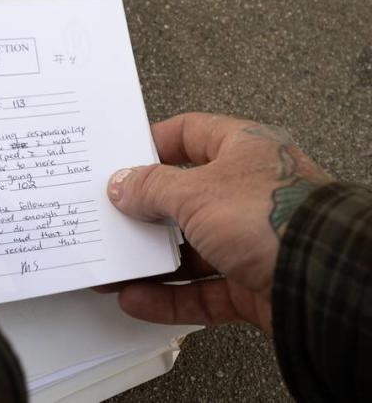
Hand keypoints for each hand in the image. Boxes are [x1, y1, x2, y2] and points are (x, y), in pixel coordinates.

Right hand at [104, 112, 331, 332]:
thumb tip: (122, 185)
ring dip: (150, 260)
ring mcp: (253, 241)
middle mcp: (251, 192)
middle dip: (145, 212)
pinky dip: (168, 296)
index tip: (120, 160)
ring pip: (190, 249)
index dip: (154, 144)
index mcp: (245, 150)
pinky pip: (201, 290)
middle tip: (109, 217)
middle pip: (185, 197)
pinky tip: (136, 298)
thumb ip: (151, 187)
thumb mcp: (196, 191)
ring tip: (113, 266)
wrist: (323, 282)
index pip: (191, 134)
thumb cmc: (274, 218)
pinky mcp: (252, 285)